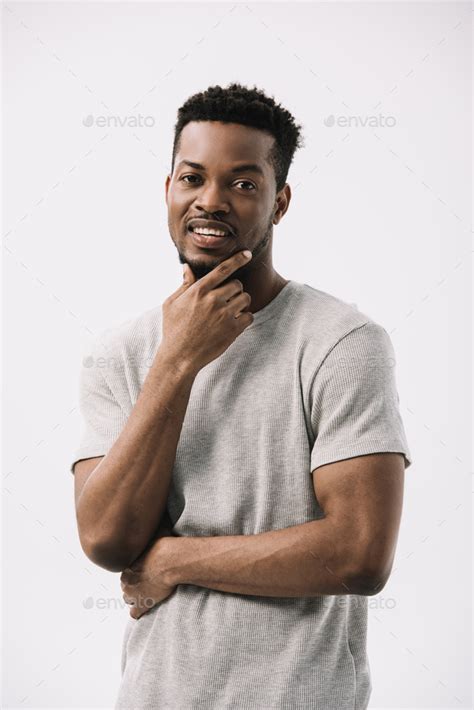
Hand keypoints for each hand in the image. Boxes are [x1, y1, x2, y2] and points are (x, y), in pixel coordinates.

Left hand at [120, 528, 176, 619]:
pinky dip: (139, 611)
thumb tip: (149, 515)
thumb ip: (150, 528)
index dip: (135, 571)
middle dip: (134, 584)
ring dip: (136, 597)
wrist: (172, 561)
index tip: (144, 569)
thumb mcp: (155, 531)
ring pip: (128, 598)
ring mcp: (133, 593)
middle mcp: (126, 579)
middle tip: (147, 581)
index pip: (126, 571)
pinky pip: (135, 613)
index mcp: (127, 564)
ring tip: (147, 594)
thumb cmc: (165, 546)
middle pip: (126, 585)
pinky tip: (145, 609)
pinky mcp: (143, 604)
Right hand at [159, 249, 253, 373]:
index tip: (247, 254)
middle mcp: (213, 300)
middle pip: (237, 284)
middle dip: (234, 290)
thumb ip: (184, 285)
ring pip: (245, 298)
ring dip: (241, 303)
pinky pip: (249, 316)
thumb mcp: (171, 304)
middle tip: (226, 299)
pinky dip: (244, 318)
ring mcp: (224, 315)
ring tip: (230, 310)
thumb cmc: (173, 329)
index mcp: (198, 291)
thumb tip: (187, 267)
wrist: (179, 357)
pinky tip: (234, 323)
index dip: (237, 259)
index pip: (223, 269)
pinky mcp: (232, 330)